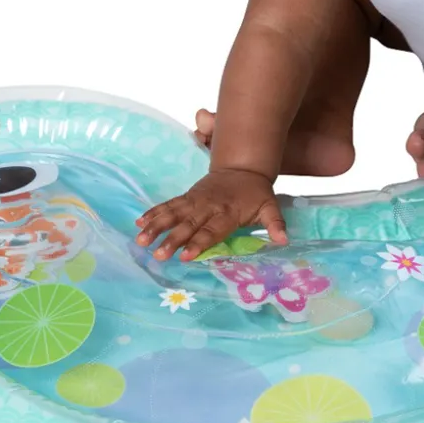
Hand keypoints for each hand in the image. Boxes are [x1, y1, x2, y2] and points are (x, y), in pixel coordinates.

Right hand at [134, 168, 287, 261]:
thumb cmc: (256, 193)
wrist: (243, 166)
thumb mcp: (270, 206)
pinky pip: (169, 204)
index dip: (199, 243)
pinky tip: (140, 221)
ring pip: (173, 213)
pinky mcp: (188, 196)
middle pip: (188, 224)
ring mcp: (196, 200)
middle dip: (172, 239)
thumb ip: (275, 223)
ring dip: (157, 226)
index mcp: (228, 212)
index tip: (186, 256)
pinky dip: (155, 212)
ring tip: (141, 239)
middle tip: (158, 254)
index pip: (212, 231)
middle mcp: (208, 206)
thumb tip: (284, 240)